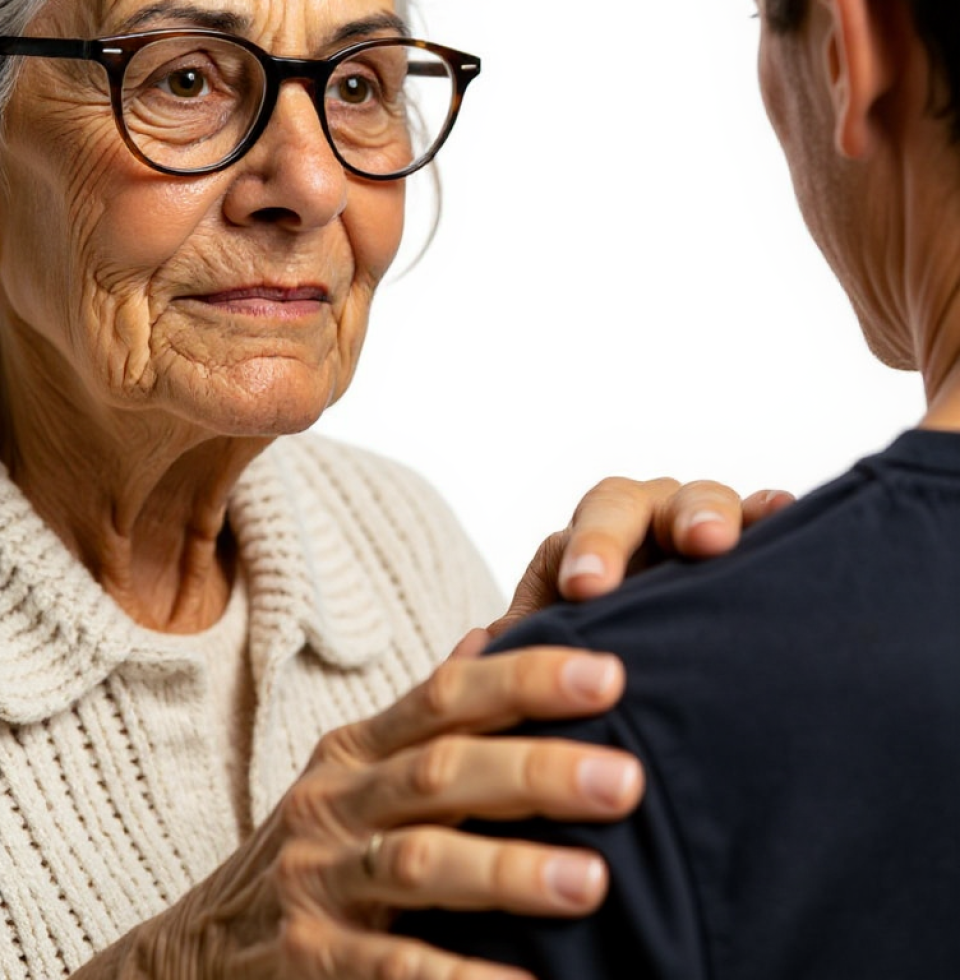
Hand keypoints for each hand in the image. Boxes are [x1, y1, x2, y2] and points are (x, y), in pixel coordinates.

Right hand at [119, 647, 640, 979]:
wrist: (203, 944)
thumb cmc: (322, 843)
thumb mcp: (361, 768)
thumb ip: (428, 715)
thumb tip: (490, 634)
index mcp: (359, 749)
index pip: (446, 695)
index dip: (526, 680)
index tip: (609, 673)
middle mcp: (335, 803)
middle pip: (441, 773)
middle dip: (534, 774)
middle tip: (626, 781)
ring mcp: (316, 882)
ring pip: (418, 864)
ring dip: (506, 873)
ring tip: (591, 882)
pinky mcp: (306, 962)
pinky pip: (390, 969)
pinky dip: (459, 978)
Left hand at [490, 477, 793, 636]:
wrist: (640, 675)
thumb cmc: (586, 655)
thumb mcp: (552, 651)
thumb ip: (520, 647)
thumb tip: (474, 657)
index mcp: (588, 543)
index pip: (587, 530)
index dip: (591, 551)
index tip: (588, 588)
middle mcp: (641, 527)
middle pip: (647, 505)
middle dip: (669, 520)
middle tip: (696, 544)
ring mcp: (694, 536)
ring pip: (705, 504)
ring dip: (720, 513)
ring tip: (733, 535)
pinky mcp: (745, 556)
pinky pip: (763, 526)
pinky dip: (772, 516)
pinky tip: (788, 513)